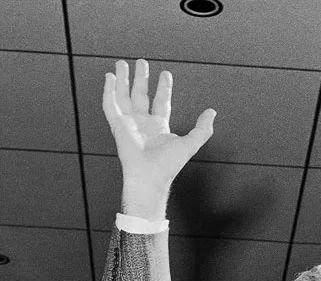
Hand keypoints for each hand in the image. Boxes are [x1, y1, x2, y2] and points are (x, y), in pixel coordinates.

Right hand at [102, 59, 215, 190]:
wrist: (150, 176)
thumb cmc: (168, 165)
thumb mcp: (191, 143)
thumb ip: (202, 128)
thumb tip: (212, 112)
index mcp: (158, 126)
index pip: (160, 101)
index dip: (163, 87)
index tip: (165, 73)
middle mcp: (142, 123)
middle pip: (140, 95)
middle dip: (141, 78)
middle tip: (141, 62)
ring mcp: (129, 123)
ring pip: (123, 96)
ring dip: (122, 80)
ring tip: (121, 64)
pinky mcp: (117, 125)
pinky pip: (110, 104)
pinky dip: (108, 90)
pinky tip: (109, 77)